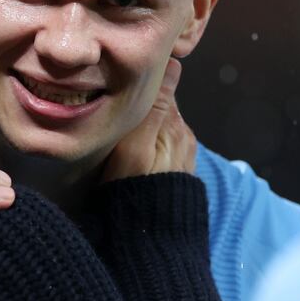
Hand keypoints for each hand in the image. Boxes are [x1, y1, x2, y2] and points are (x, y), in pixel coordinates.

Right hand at [100, 58, 195, 182]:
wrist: (151, 238)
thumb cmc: (135, 187)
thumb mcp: (137, 145)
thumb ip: (155, 106)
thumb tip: (173, 62)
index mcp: (175, 125)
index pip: (160, 88)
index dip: (142, 80)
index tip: (119, 76)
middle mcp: (184, 136)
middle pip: (160, 107)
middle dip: (143, 102)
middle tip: (115, 101)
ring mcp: (181, 155)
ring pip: (160, 126)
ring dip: (145, 122)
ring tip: (122, 125)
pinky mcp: (176, 171)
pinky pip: (161, 144)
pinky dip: (149, 140)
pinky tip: (134, 147)